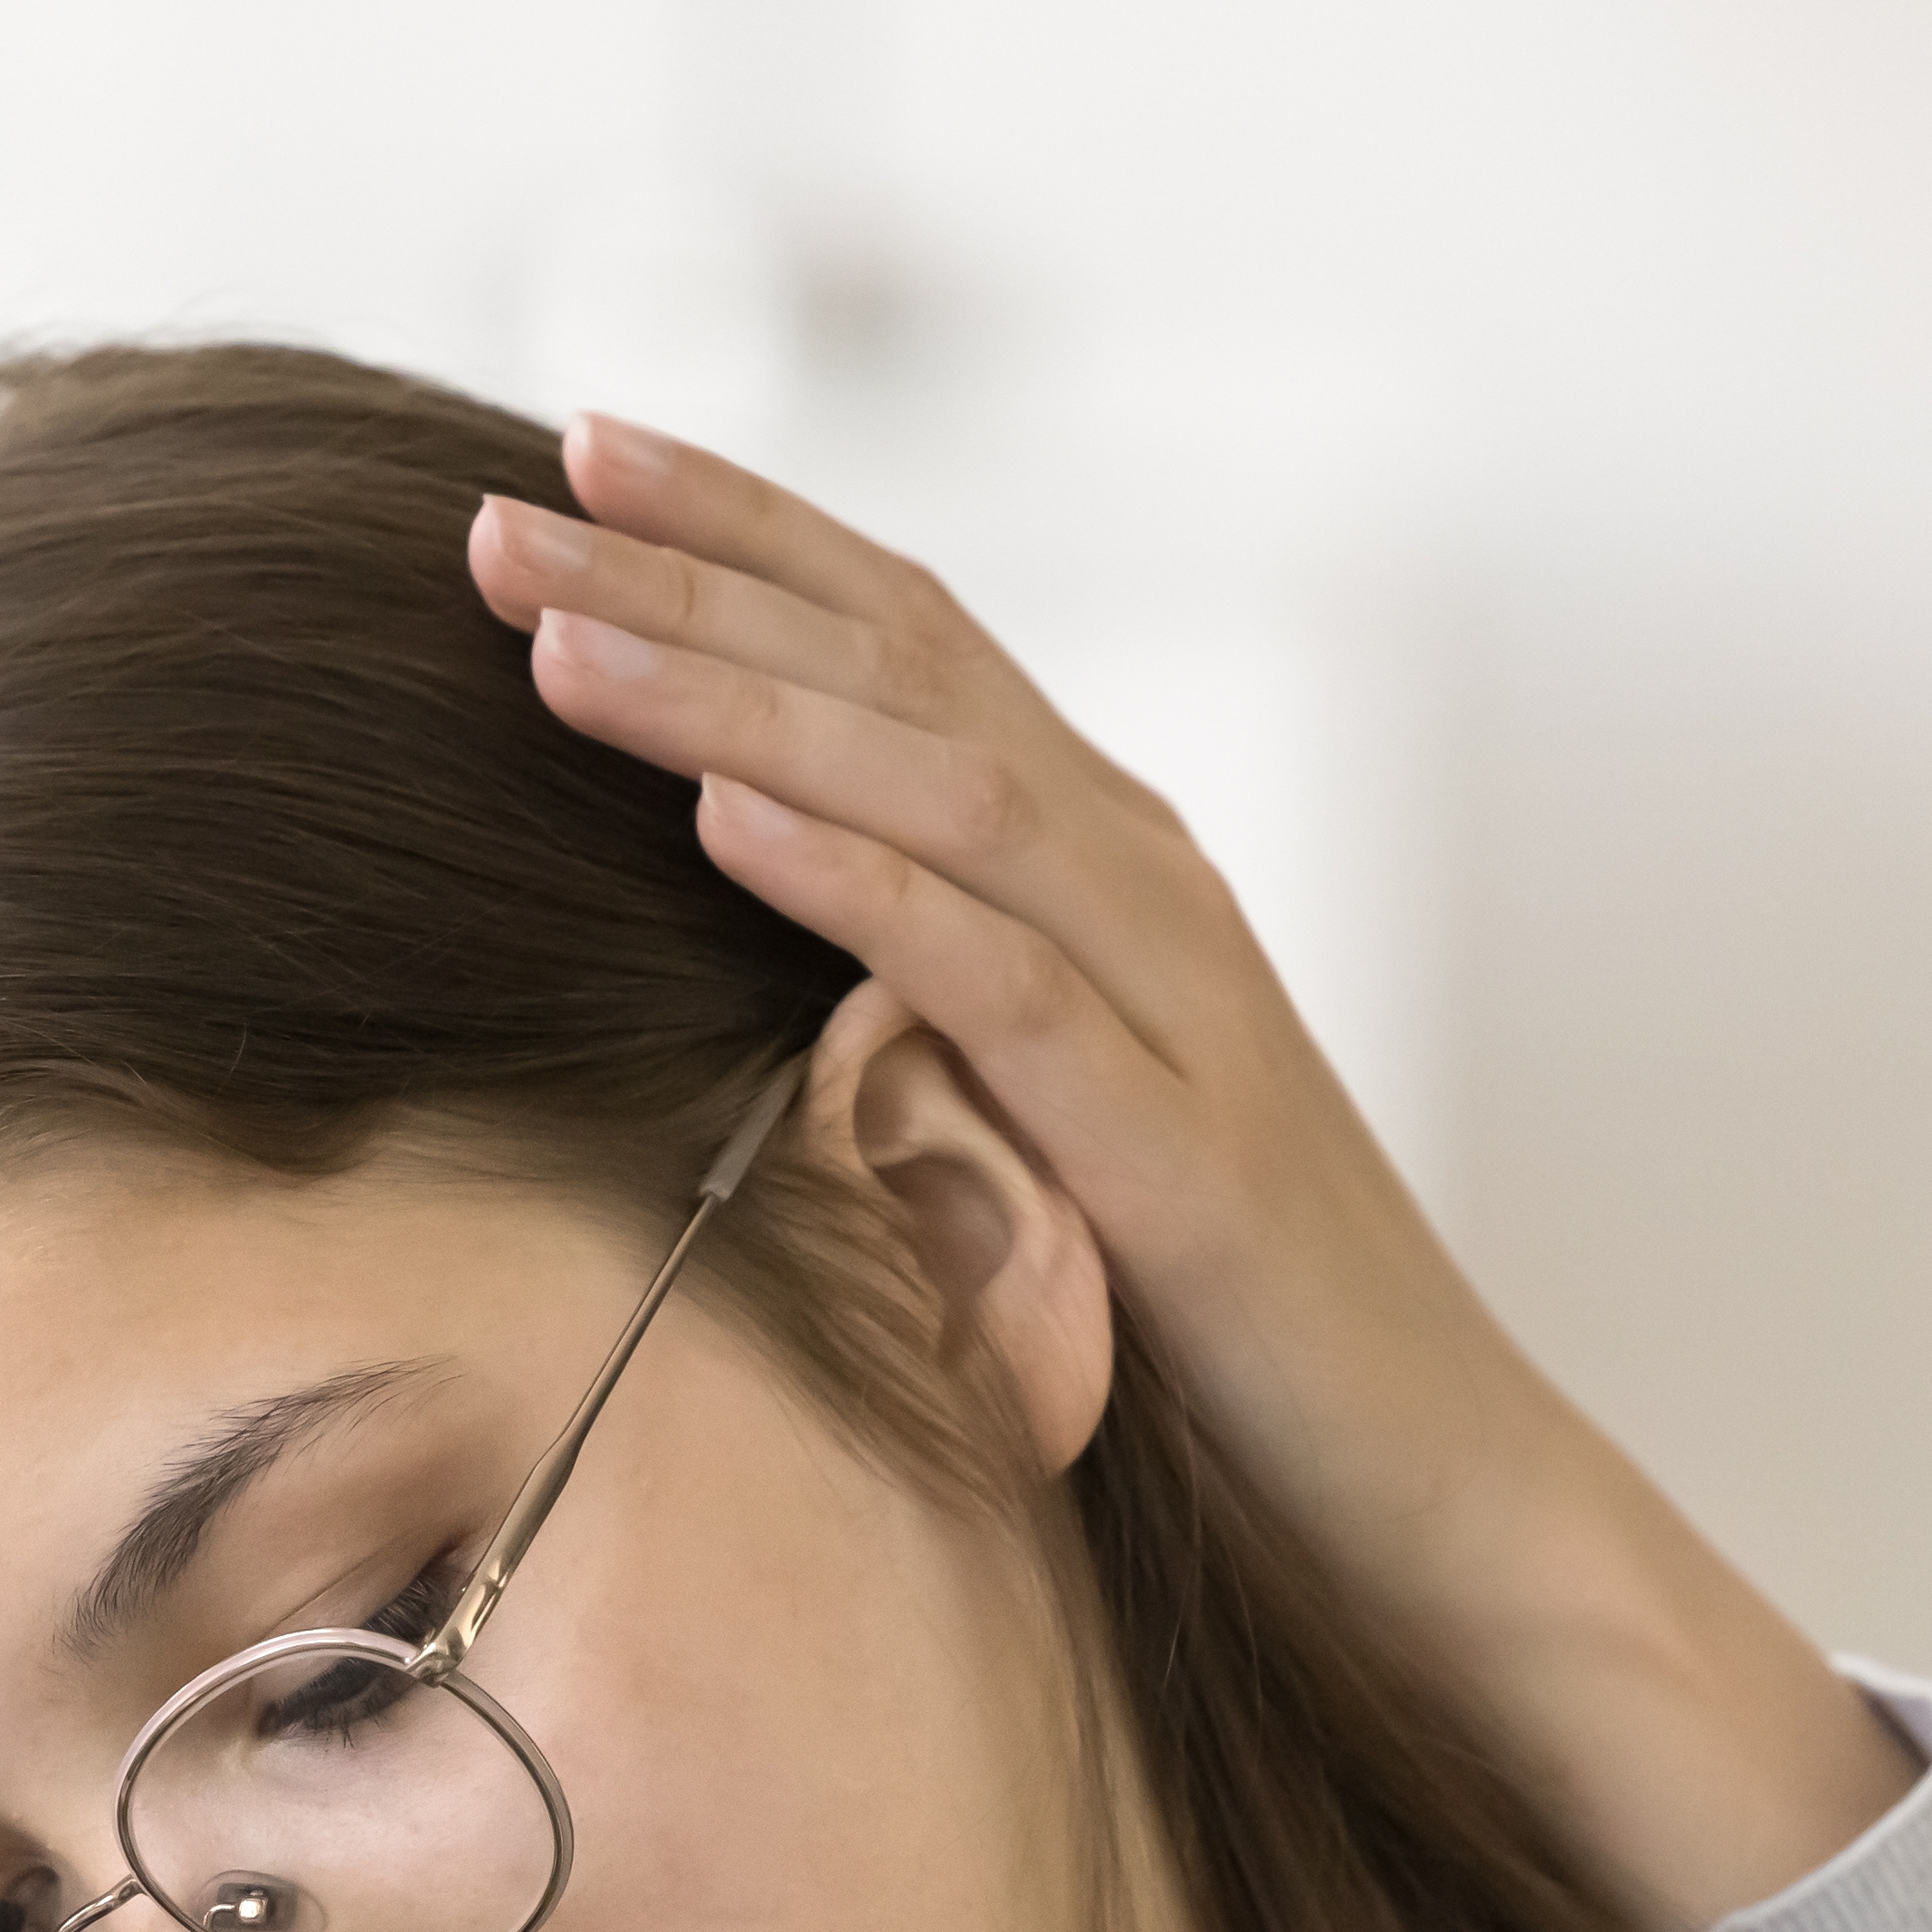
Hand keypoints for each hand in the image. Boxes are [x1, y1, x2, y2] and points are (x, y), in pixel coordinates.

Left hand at [472, 415, 1913, 1931]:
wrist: (1433, 1483)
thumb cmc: (1220, 1317)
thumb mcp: (1045, 1107)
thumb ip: (931, 991)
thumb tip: (746, 925)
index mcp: (1105, 864)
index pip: (908, 635)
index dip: (744, 533)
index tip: (568, 448)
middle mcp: (1145, 887)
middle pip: (904, 669)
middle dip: (695, 577)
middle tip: (498, 507)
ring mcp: (1176, 1005)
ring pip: (943, 791)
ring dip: (740, 700)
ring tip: (561, 636)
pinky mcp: (1178, 1153)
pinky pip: (1001, 986)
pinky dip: (859, 886)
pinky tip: (720, 825)